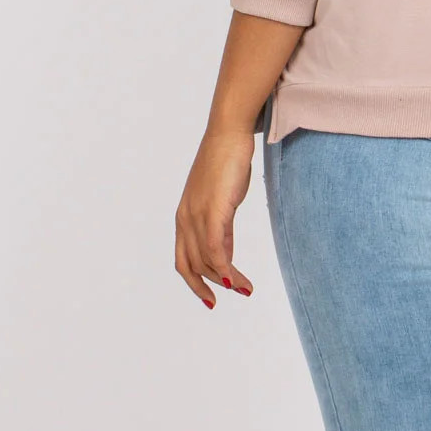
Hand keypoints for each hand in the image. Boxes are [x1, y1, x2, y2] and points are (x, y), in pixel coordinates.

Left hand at [176, 127, 255, 308]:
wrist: (228, 133)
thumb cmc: (227, 161)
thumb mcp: (222, 200)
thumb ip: (221, 227)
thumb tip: (224, 252)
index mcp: (184, 216)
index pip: (184, 260)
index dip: (196, 283)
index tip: (213, 297)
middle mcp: (185, 219)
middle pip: (191, 265)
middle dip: (210, 287)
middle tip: (235, 295)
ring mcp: (197, 214)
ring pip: (205, 261)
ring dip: (226, 280)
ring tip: (246, 289)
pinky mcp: (213, 210)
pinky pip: (214, 248)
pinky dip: (224, 268)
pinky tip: (235, 279)